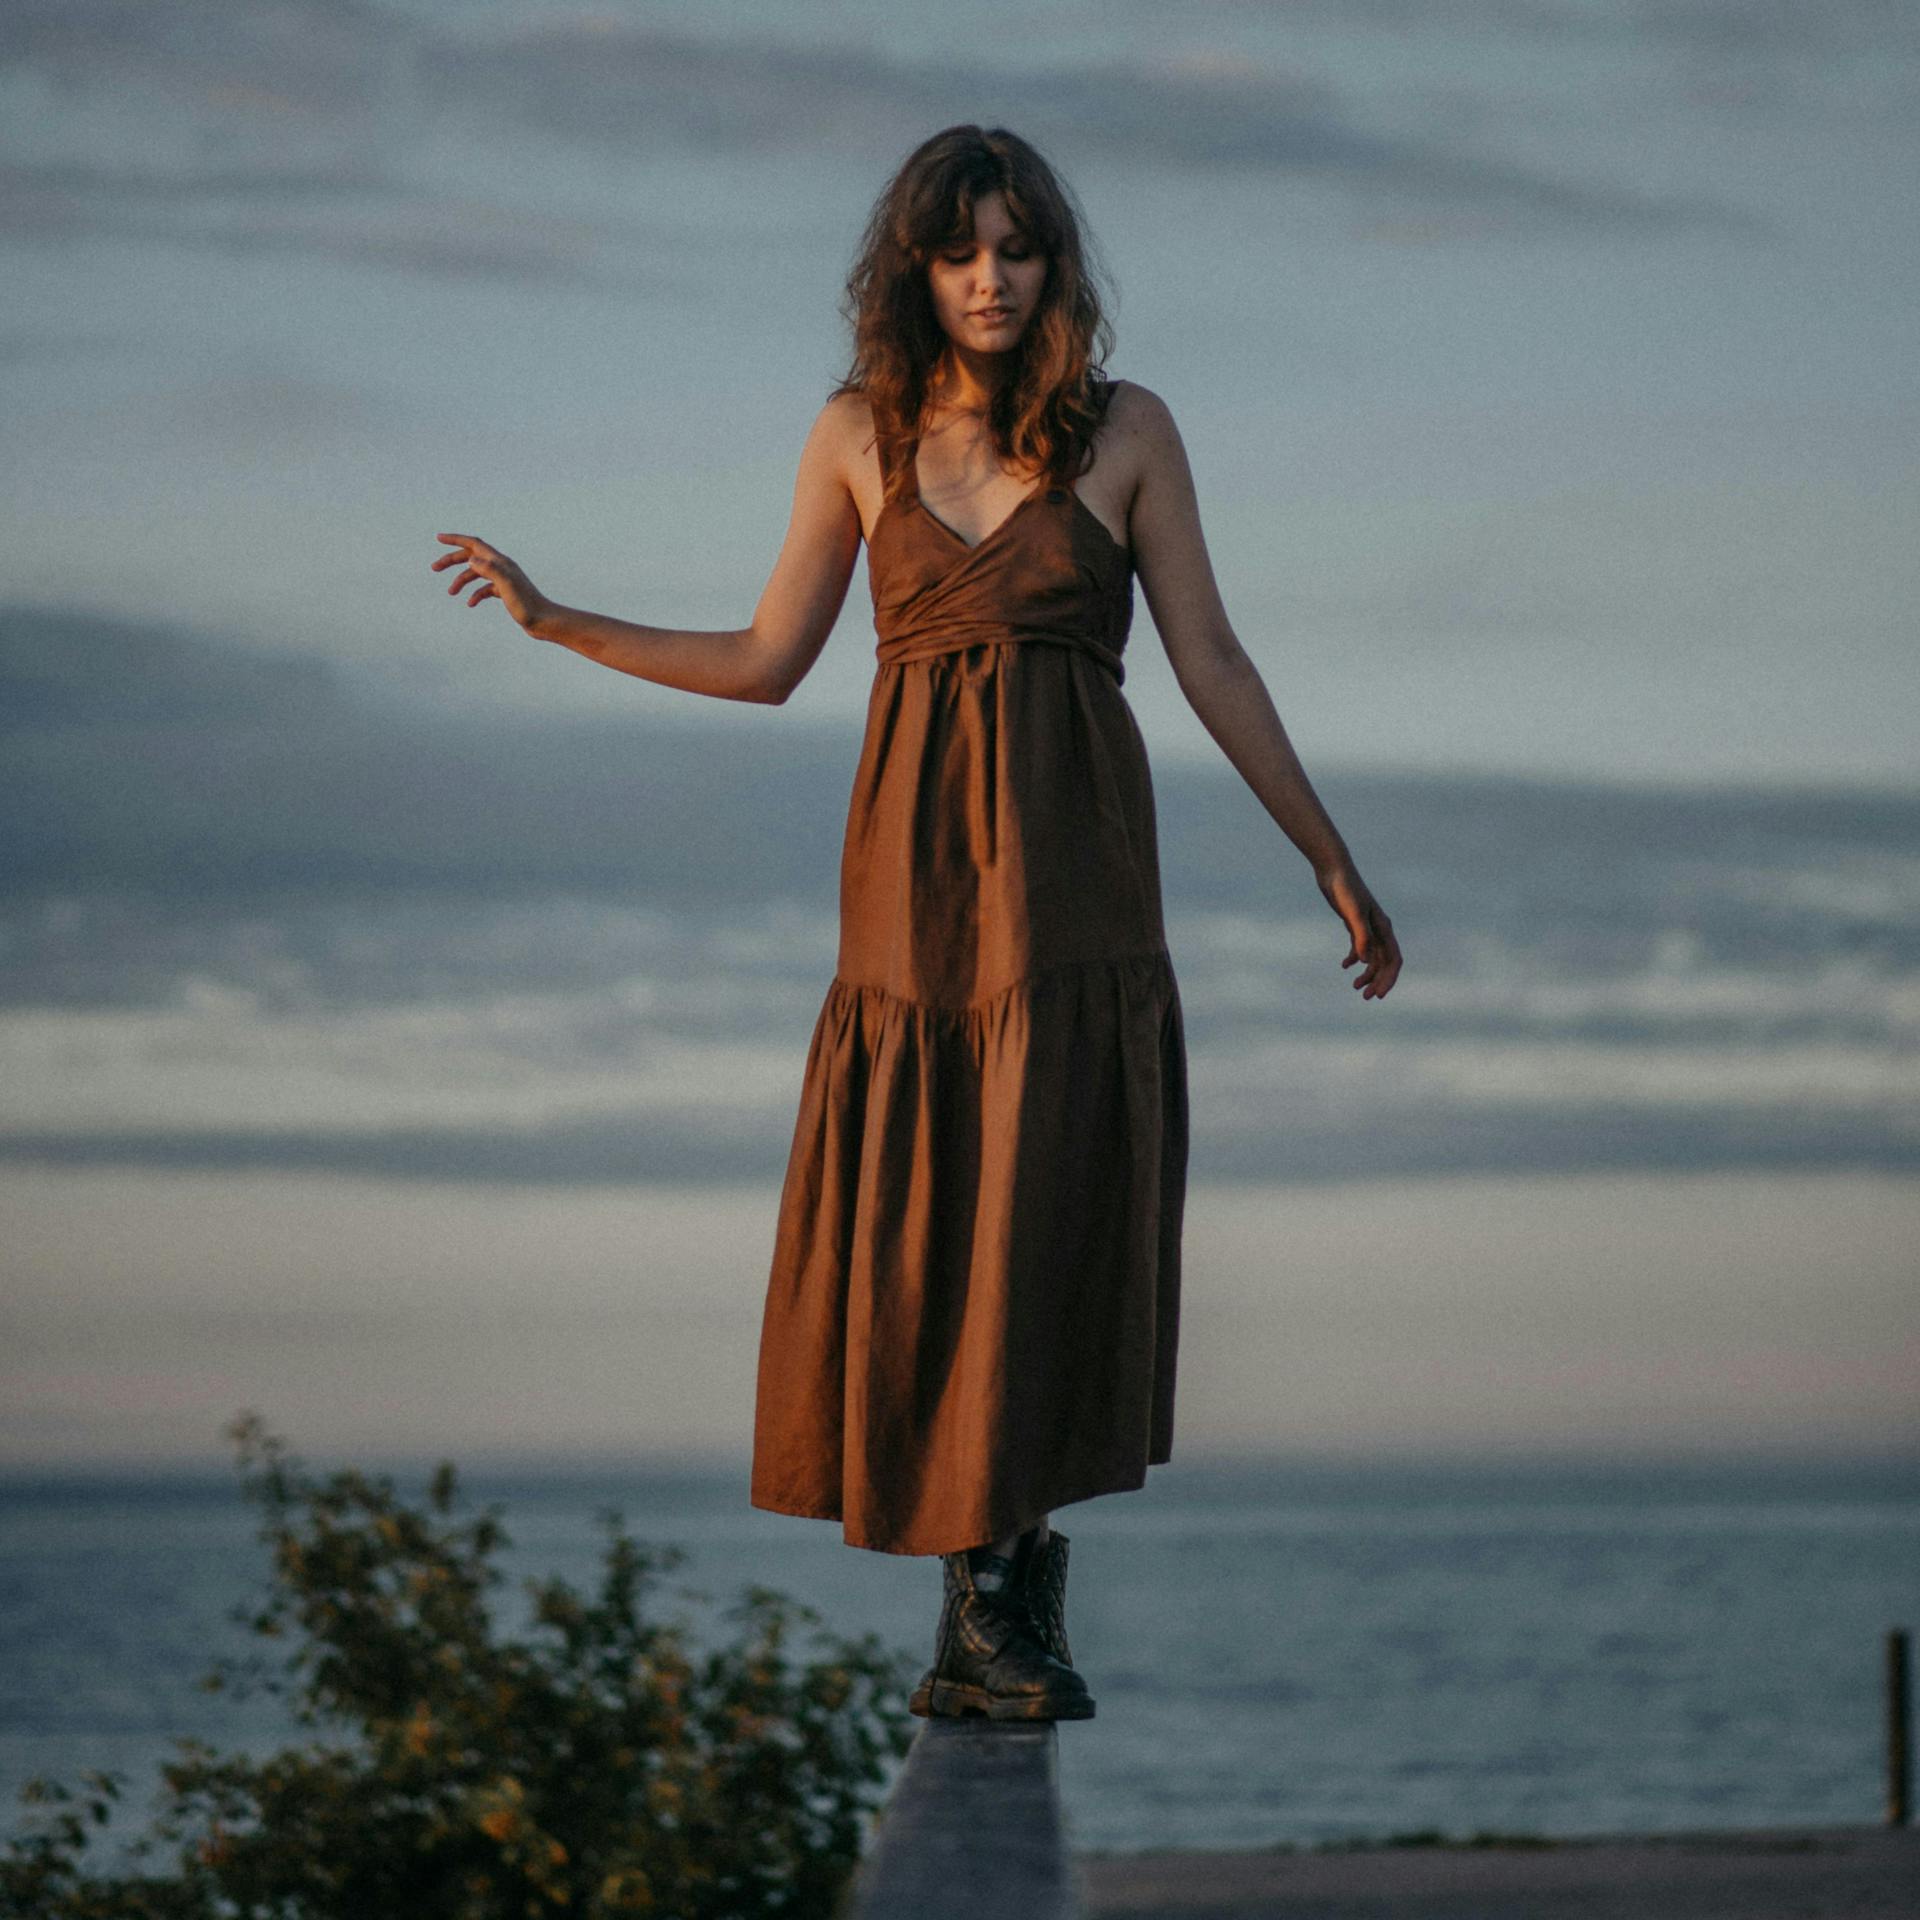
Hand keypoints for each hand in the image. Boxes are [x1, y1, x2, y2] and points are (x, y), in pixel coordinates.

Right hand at [431, 533, 552, 633]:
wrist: (545, 622)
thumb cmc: (527, 606)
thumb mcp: (507, 586)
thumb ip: (490, 570)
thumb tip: (471, 559)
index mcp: (501, 562)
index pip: (474, 544)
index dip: (456, 539)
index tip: (438, 538)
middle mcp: (502, 568)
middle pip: (471, 557)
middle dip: (452, 560)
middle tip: (434, 568)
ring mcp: (504, 580)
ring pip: (476, 574)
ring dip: (461, 581)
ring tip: (451, 593)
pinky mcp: (506, 593)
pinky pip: (485, 589)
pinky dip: (475, 594)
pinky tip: (471, 604)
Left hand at [1316, 859, 1402, 1000]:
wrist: (1333, 870)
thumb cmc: (1345, 889)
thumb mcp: (1352, 913)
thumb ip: (1360, 936)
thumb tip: (1364, 961)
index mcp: (1384, 928)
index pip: (1393, 959)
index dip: (1388, 979)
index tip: (1379, 995)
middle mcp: (1379, 929)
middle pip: (1384, 962)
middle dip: (1378, 980)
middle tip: (1366, 997)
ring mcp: (1368, 926)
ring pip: (1373, 956)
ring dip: (1367, 973)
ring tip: (1355, 987)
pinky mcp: (1355, 924)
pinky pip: (1360, 947)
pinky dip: (1354, 958)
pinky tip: (1345, 966)